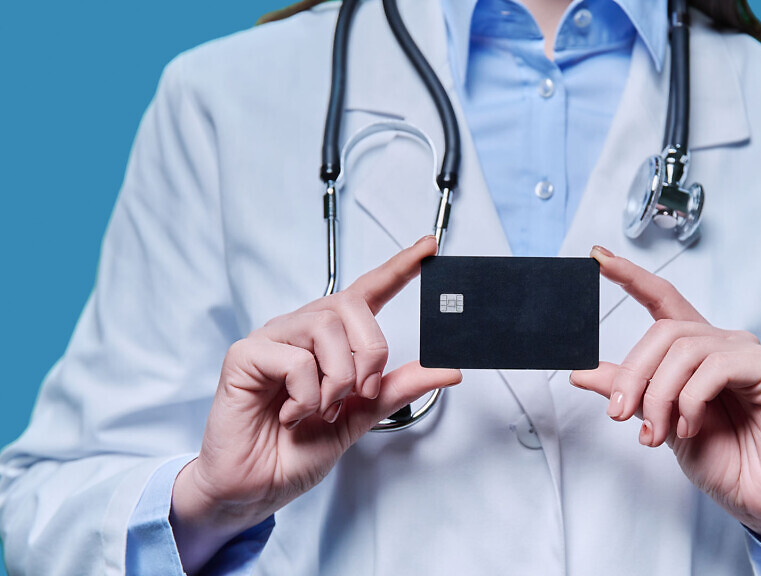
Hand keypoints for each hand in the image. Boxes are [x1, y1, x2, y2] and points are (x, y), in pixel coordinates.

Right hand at [170, 236, 460, 572]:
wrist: (254, 487)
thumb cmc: (296, 450)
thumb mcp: (359, 417)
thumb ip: (397, 388)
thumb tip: (447, 369)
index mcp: (330, 340)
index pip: (367, 292)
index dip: (398, 268)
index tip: (428, 247)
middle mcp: (300, 331)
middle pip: (350, 306)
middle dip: (370, 351)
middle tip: (361, 392)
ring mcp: (272, 339)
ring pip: (325, 328)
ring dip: (338, 379)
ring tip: (322, 409)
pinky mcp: (245, 355)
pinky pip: (295, 359)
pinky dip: (307, 394)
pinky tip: (292, 414)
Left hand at [570, 246, 760, 558]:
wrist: (759, 497)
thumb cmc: (721, 458)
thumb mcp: (659, 421)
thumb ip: (626, 391)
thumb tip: (579, 371)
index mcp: (695, 350)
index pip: (662, 298)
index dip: (630, 276)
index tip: (596, 257)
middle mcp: (722, 343)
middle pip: (664, 333)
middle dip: (634, 376)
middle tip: (622, 416)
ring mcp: (749, 354)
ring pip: (685, 350)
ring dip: (660, 395)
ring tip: (659, 432)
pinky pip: (716, 367)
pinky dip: (692, 399)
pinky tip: (691, 426)